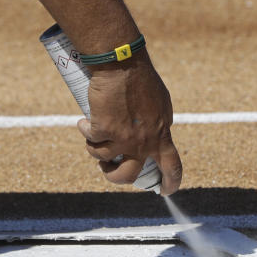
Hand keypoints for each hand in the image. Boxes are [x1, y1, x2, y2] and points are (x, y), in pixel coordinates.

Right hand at [76, 55, 182, 194]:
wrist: (122, 64)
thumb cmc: (141, 78)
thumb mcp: (160, 104)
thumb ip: (157, 124)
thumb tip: (153, 137)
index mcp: (162, 134)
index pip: (172, 166)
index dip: (170, 182)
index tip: (164, 191)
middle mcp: (144, 142)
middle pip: (129, 175)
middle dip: (114, 177)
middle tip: (108, 168)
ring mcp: (123, 138)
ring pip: (103, 160)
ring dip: (94, 150)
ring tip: (93, 136)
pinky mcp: (103, 130)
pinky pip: (90, 139)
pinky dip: (85, 130)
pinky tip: (84, 121)